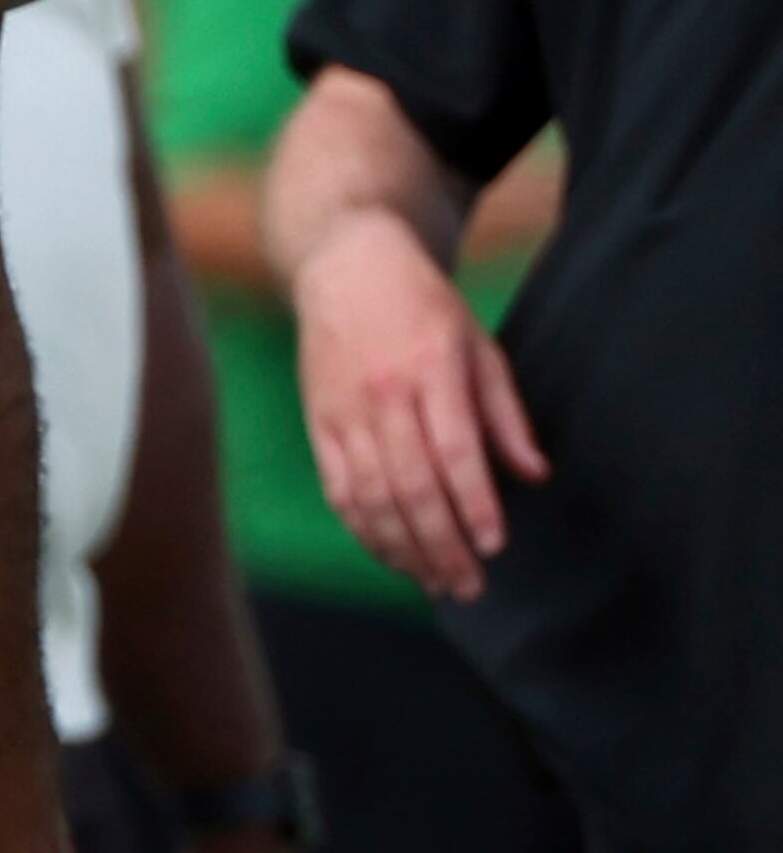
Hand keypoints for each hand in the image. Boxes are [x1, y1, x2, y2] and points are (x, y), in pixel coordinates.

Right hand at [292, 213, 545, 598]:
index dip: (473, 505)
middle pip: (410, 486)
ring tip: (434, 582)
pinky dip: (362, 529)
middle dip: (440, 545)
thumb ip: (505, 413)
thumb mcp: (479, 344)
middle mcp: (382, 395)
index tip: (494, 546)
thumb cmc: (423, 306)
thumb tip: (533, 474)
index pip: (454, 452)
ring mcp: (343, 412)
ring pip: (370, 496)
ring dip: (402, 548)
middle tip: (468, 586)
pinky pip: (338, 488)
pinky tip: (390, 554)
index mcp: (430, 370)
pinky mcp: (318, 422)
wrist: (346, 266)